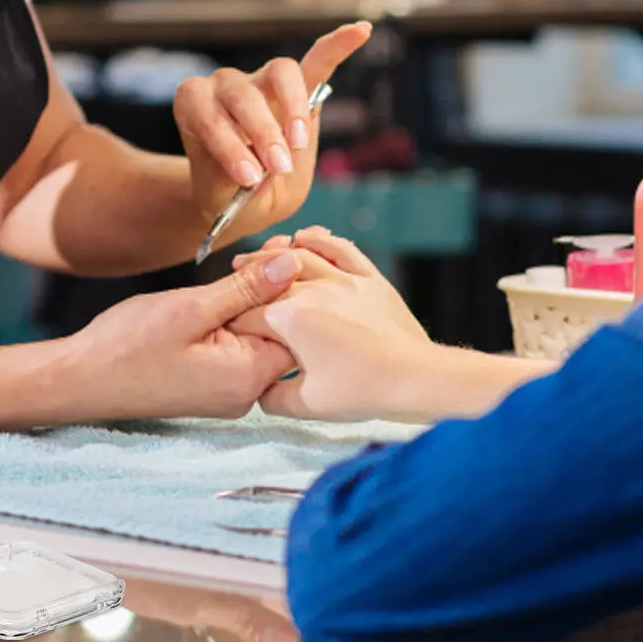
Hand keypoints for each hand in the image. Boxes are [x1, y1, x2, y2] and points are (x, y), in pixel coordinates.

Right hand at [61, 266, 297, 420]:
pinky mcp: (214, 385)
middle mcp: (247, 394)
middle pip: (284, 332)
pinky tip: (227, 292)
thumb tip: (293, 264)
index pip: (298, 327)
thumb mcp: (190, 307)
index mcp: (247, 378)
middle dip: (279, 288)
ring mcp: (230, 393)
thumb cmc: (126, 345)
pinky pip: (240, 347)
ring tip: (245, 265)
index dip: (295, 283)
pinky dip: (238, 317)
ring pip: (261, 336)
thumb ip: (246, 289)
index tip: (281, 248)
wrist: (80, 379)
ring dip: (256, 300)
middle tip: (271, 247)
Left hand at [174, 23, 370, 242]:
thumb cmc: (225, 192)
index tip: (247, 177)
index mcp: (195, 108)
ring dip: (292, 106)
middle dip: (262, 131)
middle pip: (243, 93)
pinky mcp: (295, 86)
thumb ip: (236, 179)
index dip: (226, 143)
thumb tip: (265, 165)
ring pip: (279, 73)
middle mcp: (224, 86)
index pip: (207, 113)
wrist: (234, 194)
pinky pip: (317, 60)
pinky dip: (337, 46)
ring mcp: (260, 80)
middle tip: (278, 166)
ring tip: (299, 143)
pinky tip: (361, 31)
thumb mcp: (224, 198)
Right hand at [228, 229, 437, 421]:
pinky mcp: (369, 278)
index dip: (233, 318)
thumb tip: (260, 390)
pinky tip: (307, 237)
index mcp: (291, 318)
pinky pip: (341, 249)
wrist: (415, 378)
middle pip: (269, 276)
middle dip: (246, 276)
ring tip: (259, 254)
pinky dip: (321, 240)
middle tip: (234, 276)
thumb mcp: (307, 404)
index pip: (249, 312)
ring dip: (275, 252)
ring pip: (302, 255)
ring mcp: (343, 280)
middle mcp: (313, 290)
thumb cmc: (363, 390)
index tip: (227, 324)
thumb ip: (274, 396)